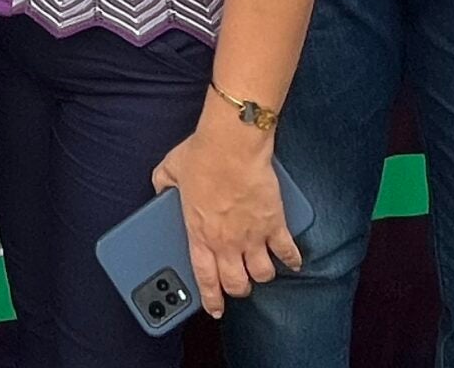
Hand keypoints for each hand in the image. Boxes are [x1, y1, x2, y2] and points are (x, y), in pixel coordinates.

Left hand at [152, 116, 297, 317]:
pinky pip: (286, 250)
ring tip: (261, 271)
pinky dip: (291, 258)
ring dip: (262, 275)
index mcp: (200, 233)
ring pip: (262, 273)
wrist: (232, 145)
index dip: (211, 298)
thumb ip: (163, 184)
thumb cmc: (202, 155)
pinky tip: (293, 261)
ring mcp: (252, 235)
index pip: (205, 277)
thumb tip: (160, 187)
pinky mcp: (274, 223)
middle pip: (236, 282)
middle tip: (239, 285)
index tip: (215, 308)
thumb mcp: (170, 170)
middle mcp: (227, 241)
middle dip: (238, 289)